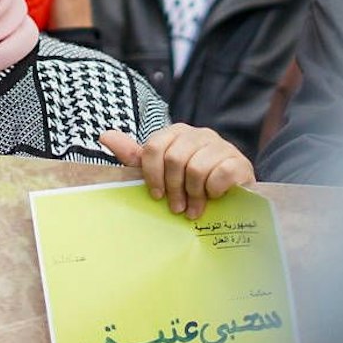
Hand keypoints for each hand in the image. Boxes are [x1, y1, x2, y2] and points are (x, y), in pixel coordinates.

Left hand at [100, 123, 253, 218]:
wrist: (232, 196)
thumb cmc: (190, 184)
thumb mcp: (160, 172)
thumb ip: (135, 156)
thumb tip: (104, 136)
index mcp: (177, 133)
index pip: (153, 148)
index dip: (152, 175)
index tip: (156, 196)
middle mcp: (199, 134)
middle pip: (174, 158)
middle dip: (173, 188)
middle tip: (177, 208)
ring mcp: (221, 146)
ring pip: (196, 167)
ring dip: (194, 194)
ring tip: (194, 209)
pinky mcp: (239, 161)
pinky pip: (221, 174)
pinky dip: (214, 190)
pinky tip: (214, 198)